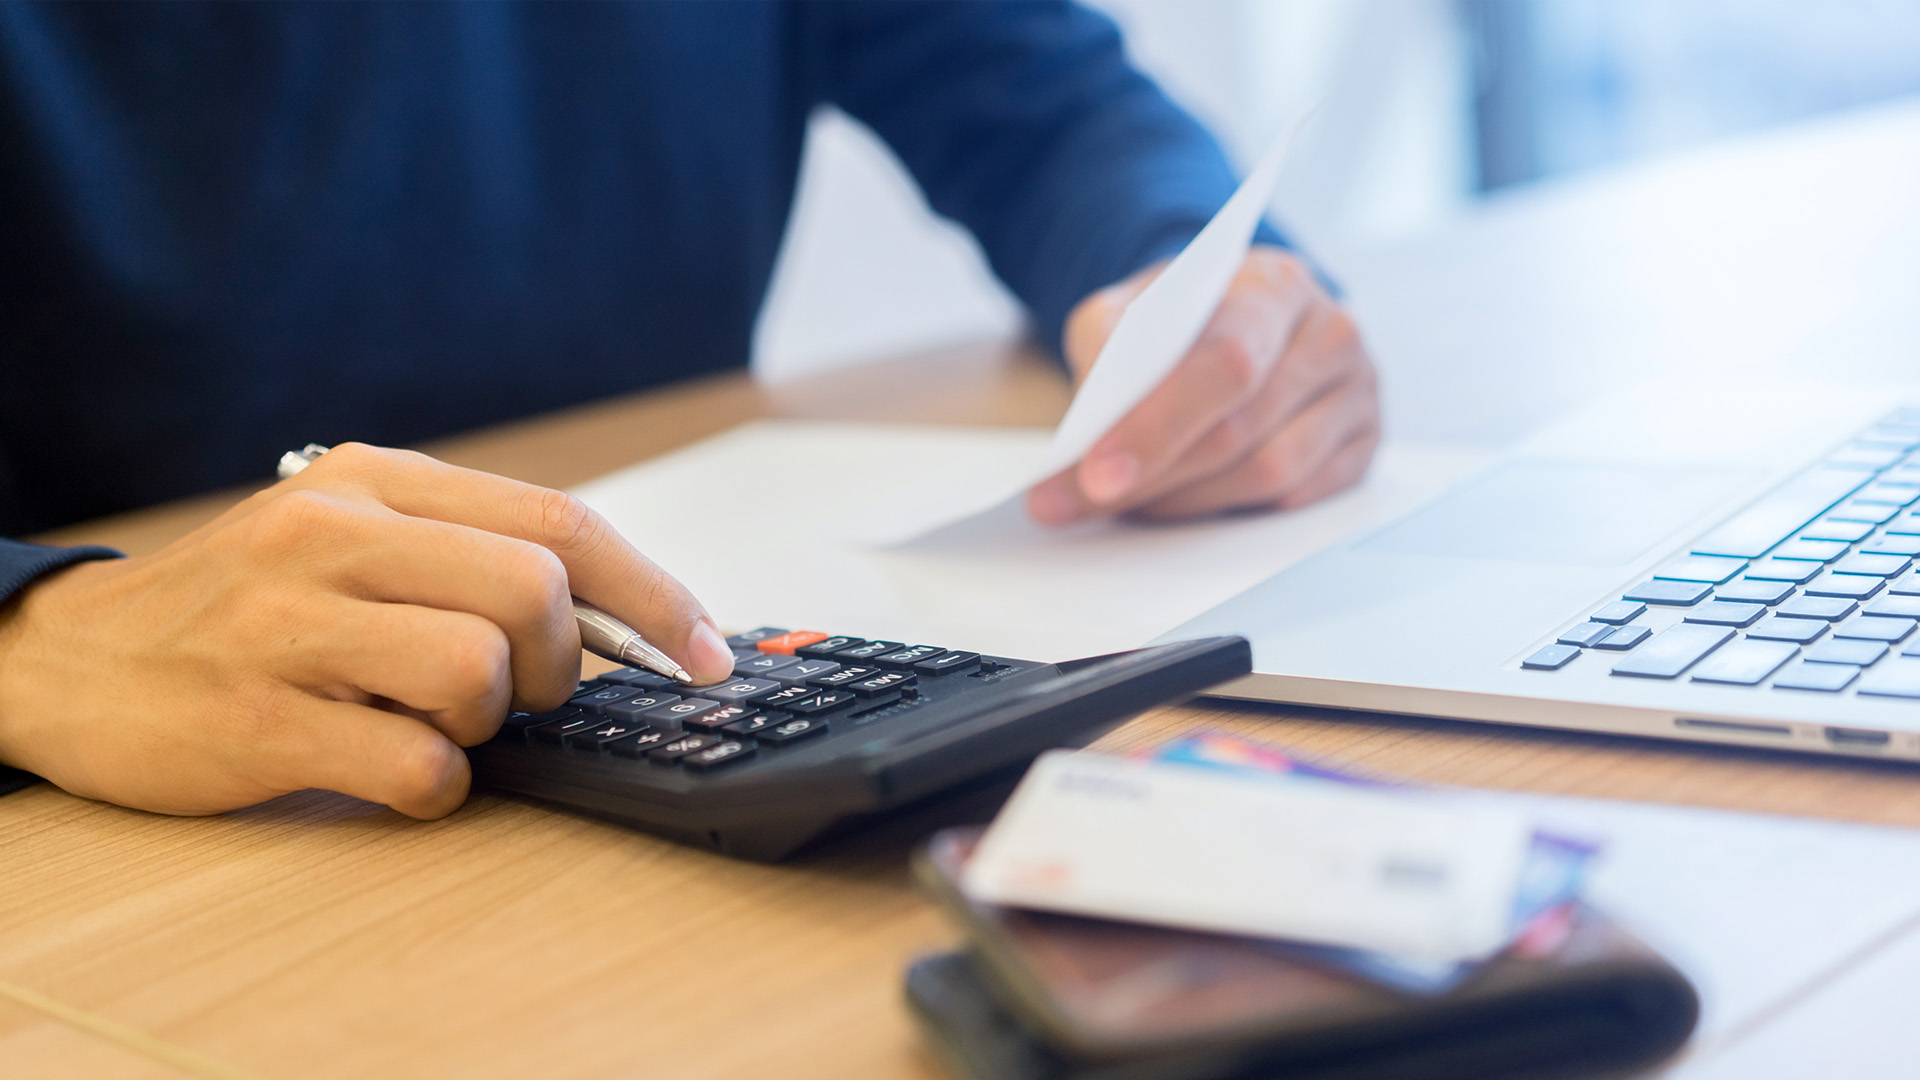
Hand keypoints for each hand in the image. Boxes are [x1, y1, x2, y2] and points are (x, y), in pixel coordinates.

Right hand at [0, 444, 734, 818]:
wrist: (73, 658)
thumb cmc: (246, 605)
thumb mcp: (349, 536)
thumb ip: (469, 553)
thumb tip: (626, 619)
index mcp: (376, 479)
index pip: (559, 522)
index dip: (655, 594)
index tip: (706, 653)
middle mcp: (333, 535)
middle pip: (536, 593)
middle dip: (561, 664)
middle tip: (521, 693)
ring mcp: (290, 627)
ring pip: (480, 674)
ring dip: (485, 723)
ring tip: (425, 719)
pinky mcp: (259, 721)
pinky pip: (417, 766)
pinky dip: (432, 785)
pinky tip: (388, 766)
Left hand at [1027, 245, 1379, 523]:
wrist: (1239, 314)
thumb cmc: (1182, 318)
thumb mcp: (1128, 306)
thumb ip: (1103, 345)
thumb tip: (1090, 423)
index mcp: (1275, 285)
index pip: (1225, 362)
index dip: (1158, 425)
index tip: (1096, 472)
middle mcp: (1331, 333)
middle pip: (1242, 429)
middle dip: (1153, 475)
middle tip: (1083, 501)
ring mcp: (1358, 392)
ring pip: (1269, 473)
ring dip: (1186, 500)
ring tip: (1125, 502)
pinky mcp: (1364, 445)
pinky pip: (1296, 498)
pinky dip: (1229, 510)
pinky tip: (1181, 502)